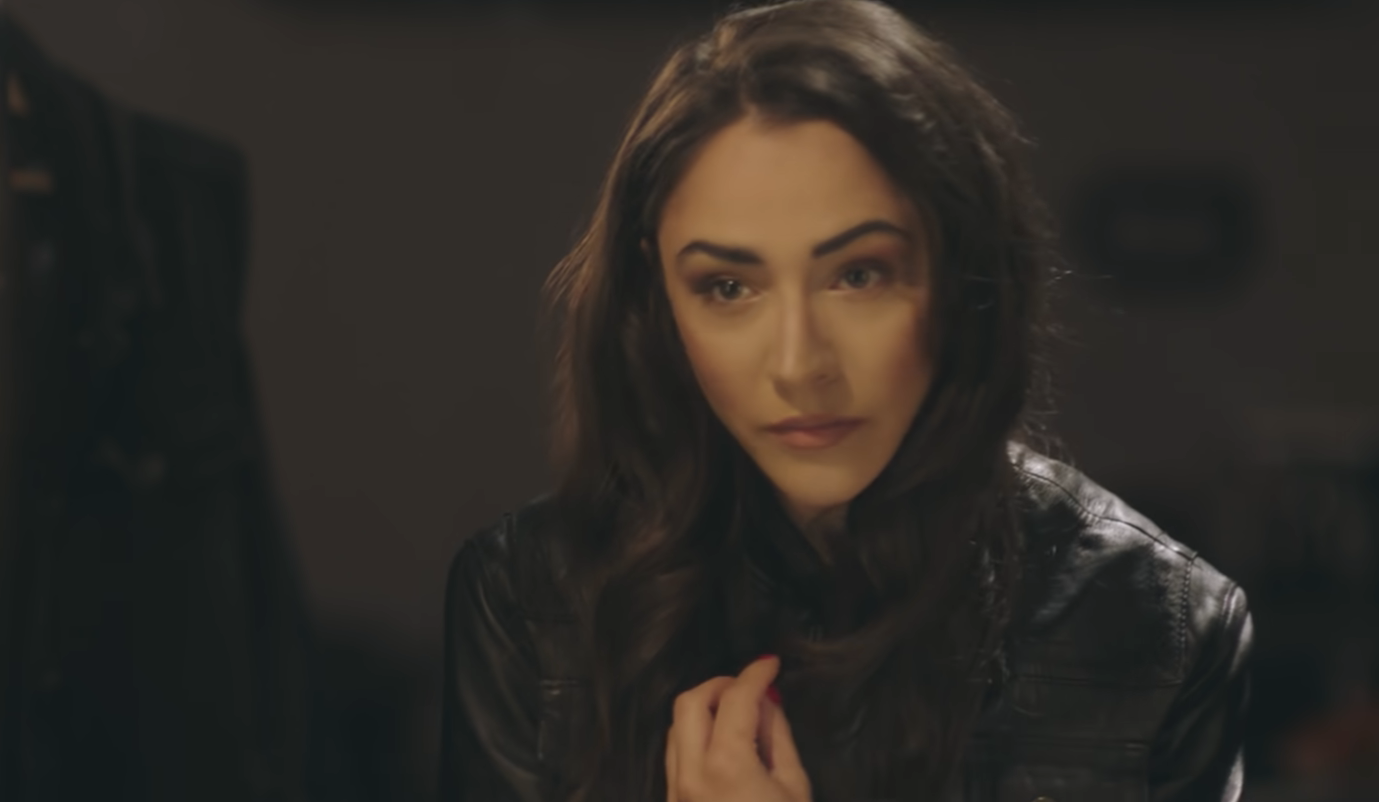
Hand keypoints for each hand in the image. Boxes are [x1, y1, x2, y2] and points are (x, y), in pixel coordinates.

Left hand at [665, 655, 811, 801]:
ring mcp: (675, 788)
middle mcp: (691, 772)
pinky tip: (721, 742)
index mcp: (727, 765)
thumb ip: (778, 736)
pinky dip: (695, 734)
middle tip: (748, 689)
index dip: (755, 674)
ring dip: (704, 709)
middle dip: (719, 685)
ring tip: (736, 715)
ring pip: (676, 726)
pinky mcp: (672, 799)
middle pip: (690, 703)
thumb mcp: (795, 787)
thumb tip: (766, 701)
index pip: (735, 700)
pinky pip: (676, 753)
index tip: (770, 664)